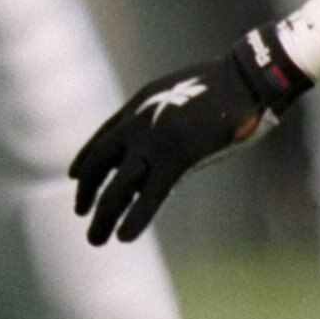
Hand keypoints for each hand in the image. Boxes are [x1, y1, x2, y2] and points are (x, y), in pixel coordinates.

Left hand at [71, 29, 304, 243]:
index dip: (85, 159)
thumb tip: (164, 137)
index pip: (101, 138)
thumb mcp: (179, 94)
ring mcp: (154, 141)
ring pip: (117, 187)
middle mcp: (137, 123)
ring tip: (95, 240)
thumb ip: (164, 115)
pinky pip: (151, 197)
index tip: (74, 176)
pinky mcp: (176, 158)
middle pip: (99, 164)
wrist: (245, 77)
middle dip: (87, 191)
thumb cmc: (223, 85)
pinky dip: (136, 219)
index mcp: (138, 106)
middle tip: (80, 213)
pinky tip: (124, 237)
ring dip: (103, 216)